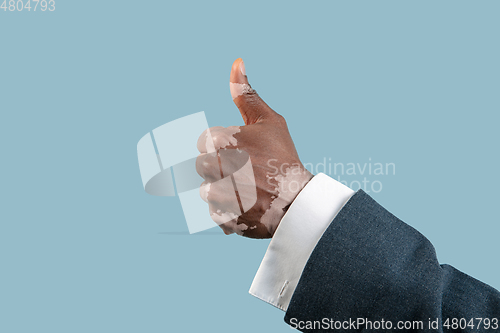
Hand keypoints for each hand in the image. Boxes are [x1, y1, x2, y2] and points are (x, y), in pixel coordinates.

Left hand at [196, 58, 312, 237]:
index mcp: (225, 139)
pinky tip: (248, 207)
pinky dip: (228, 212)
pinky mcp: (225, 219)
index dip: (224, 148)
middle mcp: (219, 166)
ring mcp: (222, 194)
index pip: (205, 142)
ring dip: (223, 192)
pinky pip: (214, 213)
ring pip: (206, 191)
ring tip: (248, 191)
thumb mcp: (269, 121)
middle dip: (221, 170)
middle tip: (247, 174)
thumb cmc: (283, 157)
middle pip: (202, 167)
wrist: (299, 200)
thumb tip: (236, 62)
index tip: (243, 154)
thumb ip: (247, 95)